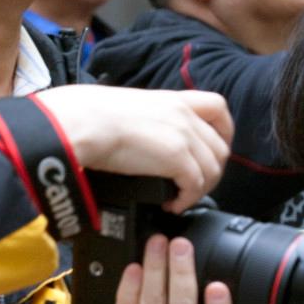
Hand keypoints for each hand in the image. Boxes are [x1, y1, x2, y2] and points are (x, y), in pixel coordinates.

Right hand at [33, 86, 232, 211]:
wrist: (80, 122)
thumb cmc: (90, 116)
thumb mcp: (130, 109)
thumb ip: (150, 121)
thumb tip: (147, 142)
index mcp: (174, 99)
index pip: (218, 108)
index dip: (224, 133)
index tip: (213, 151)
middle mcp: (184, 114)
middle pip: (220, 147)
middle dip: (211, 172)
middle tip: (192, 187)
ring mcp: (183, 134)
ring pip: (213, 169)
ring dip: (200, 190)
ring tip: (180, 199)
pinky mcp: (176, 156)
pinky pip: (196, 185)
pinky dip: (187, 200)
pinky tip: (171, 204)